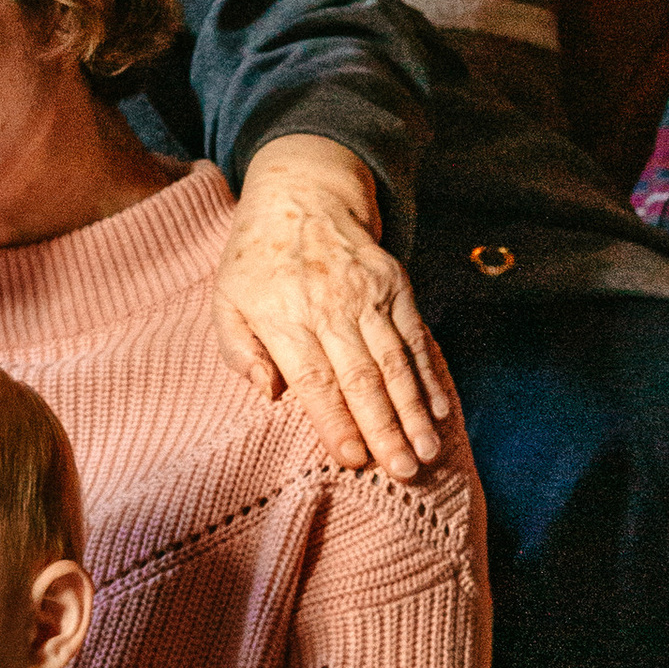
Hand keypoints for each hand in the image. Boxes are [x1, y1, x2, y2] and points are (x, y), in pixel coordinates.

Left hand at [213, 135, 457, 483]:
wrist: (301, 196)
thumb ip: (239, 350)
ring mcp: (366, 293)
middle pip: (360, 376)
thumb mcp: (226, 300)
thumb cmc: (257, 262)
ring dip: (414, 412)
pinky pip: (415, 337)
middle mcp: (328, 304)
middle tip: (403, 471)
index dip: (335, 421)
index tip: (353, 460)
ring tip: (428, 453)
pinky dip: (429, 376)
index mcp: (281, 314)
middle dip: (384, 429)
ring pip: (394, 361)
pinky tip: (441, 411)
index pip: (313, 378)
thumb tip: (268, 393)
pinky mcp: (395, 284)